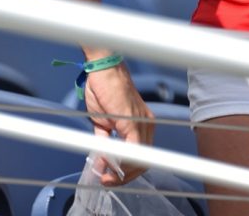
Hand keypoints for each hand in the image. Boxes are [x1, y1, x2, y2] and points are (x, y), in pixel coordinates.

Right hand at [84, 62, 154, 185]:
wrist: (104, 68)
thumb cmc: (104, 89)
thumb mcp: (102, 123)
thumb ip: (105, 141)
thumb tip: (102, 162)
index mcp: (141, 124)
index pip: (142, 156)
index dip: (127, 173)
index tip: (111, 179)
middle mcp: (146, 123)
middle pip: (143, 162)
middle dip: (124, 177)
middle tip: (106, 180)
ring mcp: (141, 122)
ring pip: (140, 159)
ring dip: (122, 172)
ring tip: (105, 175)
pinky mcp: (132, 120)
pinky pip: (133, 150)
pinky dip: (121, 161)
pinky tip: (107, 163)